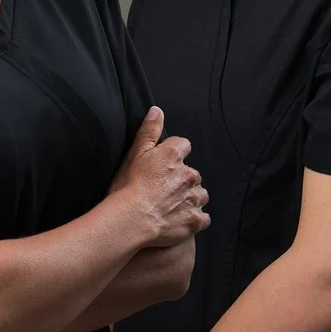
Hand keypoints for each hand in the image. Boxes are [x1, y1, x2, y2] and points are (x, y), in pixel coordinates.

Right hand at [109, 108, 208, 247]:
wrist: (130, 220)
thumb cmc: (127, 188)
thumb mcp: (134, 155)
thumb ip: (149, 131)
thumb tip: (157, 111)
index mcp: (173, 156)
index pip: (183, 145)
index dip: (173, 154)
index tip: (162, 165)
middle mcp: (189, 175)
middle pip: (192, 173)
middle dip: (181, 179)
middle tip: (162, 189)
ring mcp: (194, 198)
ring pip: (200, 194)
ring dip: (190, 198)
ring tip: (171, 206)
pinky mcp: (196, 219)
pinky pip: (203, 217)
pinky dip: (194, 218)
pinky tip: (180, 219)